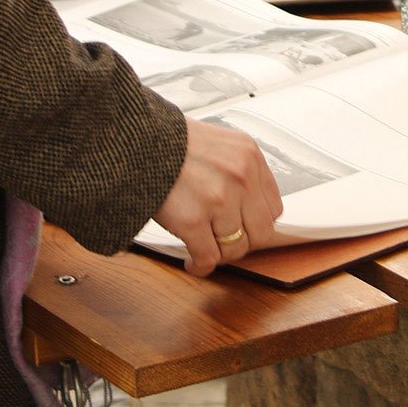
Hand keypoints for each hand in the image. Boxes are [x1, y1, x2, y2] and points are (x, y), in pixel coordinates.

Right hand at [152, 118, 282, 275]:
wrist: (135, 140)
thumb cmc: (168, 142)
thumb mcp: (218, 143)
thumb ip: (237, 170)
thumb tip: (247, 206)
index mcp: (249, 156)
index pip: (273, 207)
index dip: (256, 223)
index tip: (243, 228)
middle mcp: (240, 177)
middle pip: (261, 233)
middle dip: (242, 242)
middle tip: (224, 242)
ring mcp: (218, 199)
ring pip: (235, 248)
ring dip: (219, 254)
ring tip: (204, 250)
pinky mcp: (192, 220)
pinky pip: (208, 258)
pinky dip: (200, 266)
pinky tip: (192, 261)